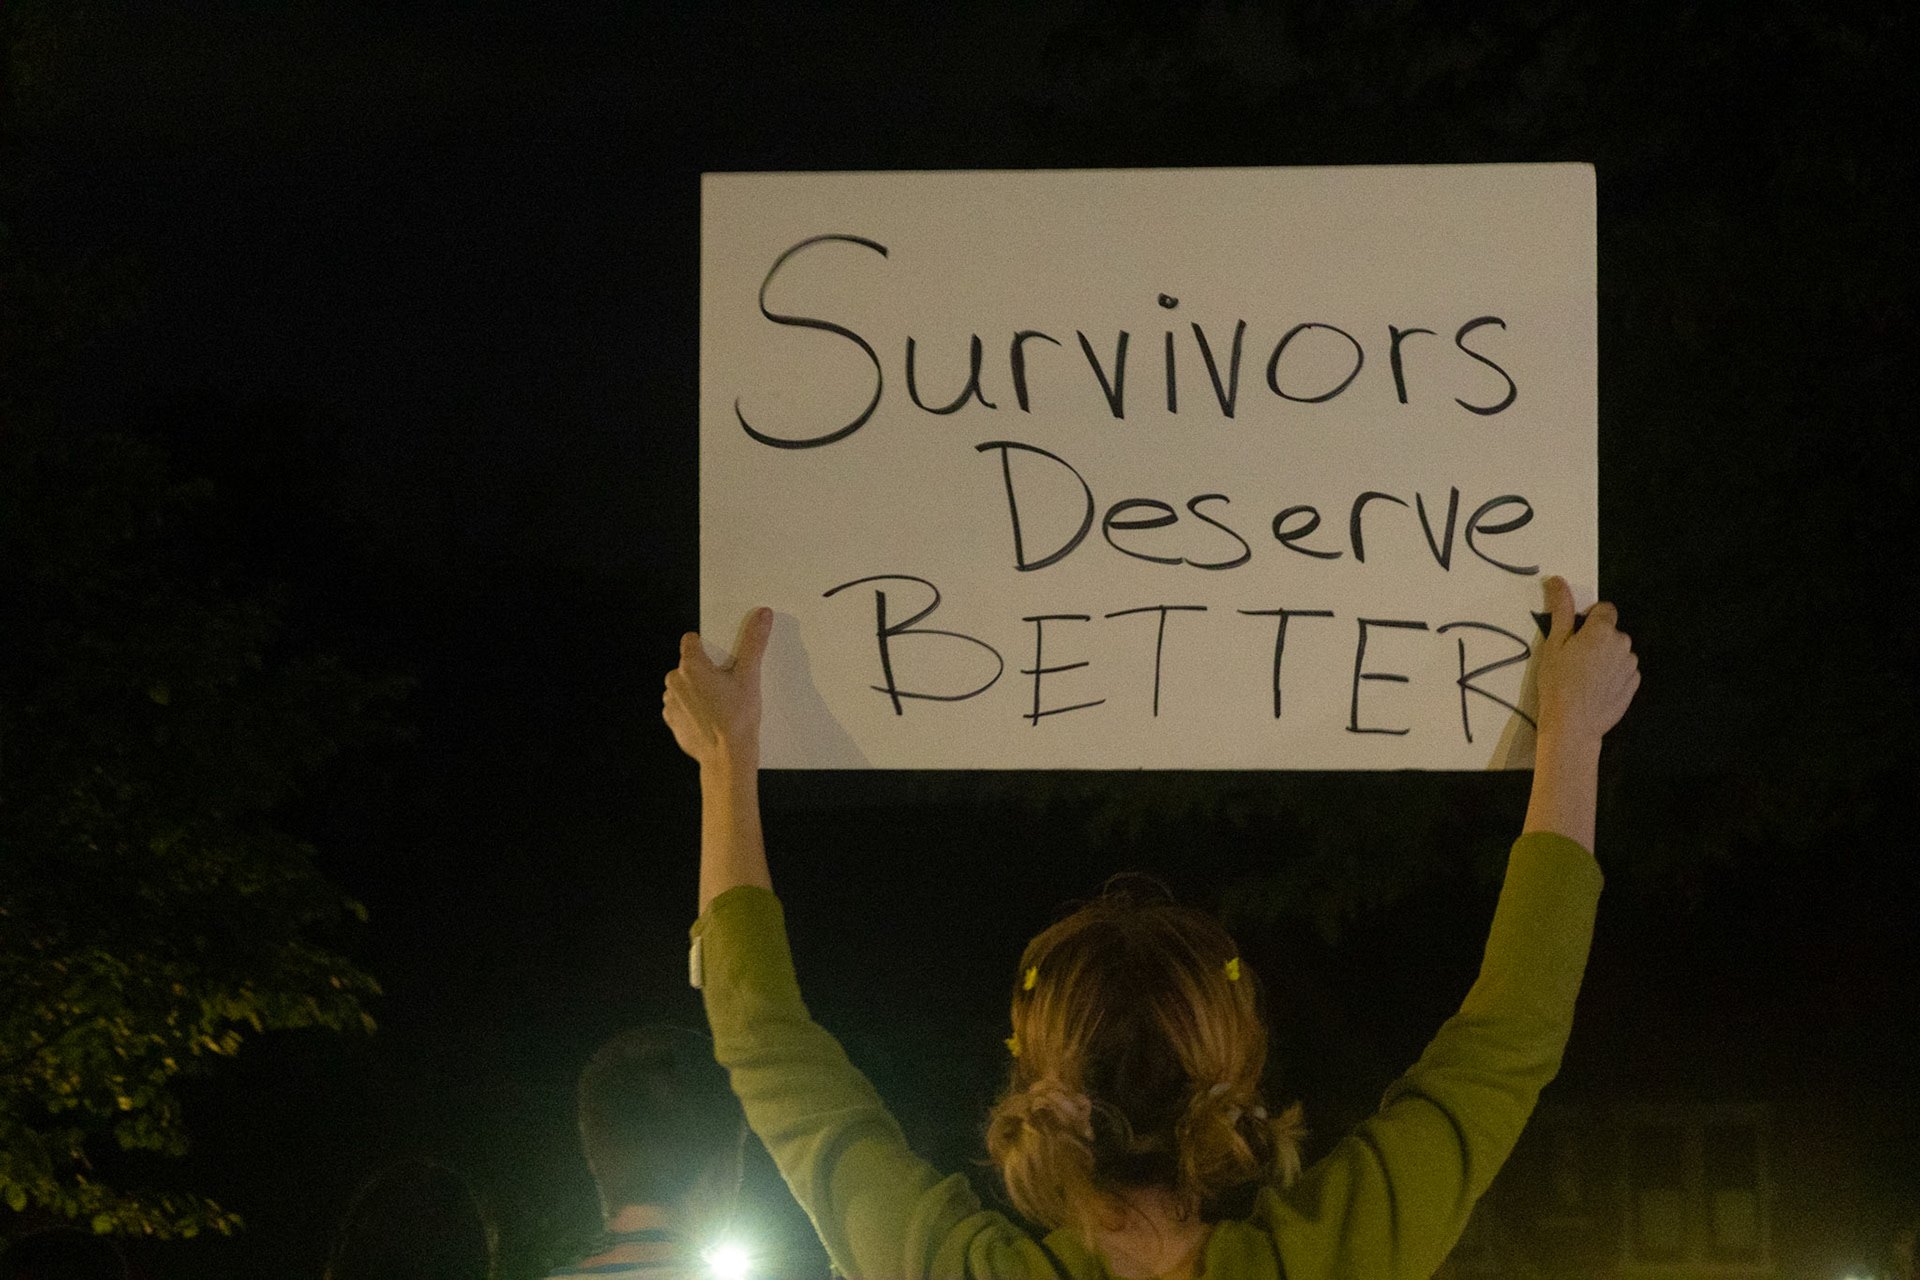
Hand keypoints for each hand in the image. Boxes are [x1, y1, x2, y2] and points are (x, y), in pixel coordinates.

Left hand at [663, 607, 772, 769]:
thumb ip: (754, 642)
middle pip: (688, 664)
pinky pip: (680, 706)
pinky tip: (710, 718)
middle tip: (726, 686)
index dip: (706, 646)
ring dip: (696, 690)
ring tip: (719, 705)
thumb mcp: (750, 676)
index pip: (691, 640)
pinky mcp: (671, 720)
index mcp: (691, 665)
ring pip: (683, 686)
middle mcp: (674, 681)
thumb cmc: (739, 718)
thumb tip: (762, 613)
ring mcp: (670, 702)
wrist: (727, 758)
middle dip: (704, 671)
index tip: (721, 660)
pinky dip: (692, 709)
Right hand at [1534, 576, 1639, 744]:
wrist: (1573, 725)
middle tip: (1575, 660)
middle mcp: (1622, 643)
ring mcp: (1631, 665)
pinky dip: (1613, 675)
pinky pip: (1624, 671)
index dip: (1590, 619)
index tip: (1575, 636)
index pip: (1605, 609)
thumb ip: (1561, 610)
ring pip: (1618, 652)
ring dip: (1606, 658)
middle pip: (1611, 632)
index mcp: (1602, 630)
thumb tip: (1558, 580)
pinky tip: (1596, 688)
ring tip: (1585, 677)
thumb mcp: (1553, 644)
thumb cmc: (1558, 683)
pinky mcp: (1634, 684)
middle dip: (1597, 640)